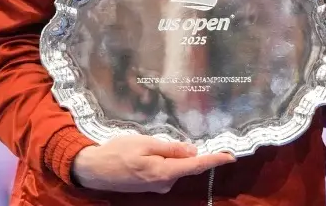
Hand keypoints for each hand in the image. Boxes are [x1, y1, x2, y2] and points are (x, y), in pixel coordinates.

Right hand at [71, 135, 235, 193]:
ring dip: (175, 156)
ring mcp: (157, 186)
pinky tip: (153, 151)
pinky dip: (167, 161)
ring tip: (156, 143)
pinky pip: (166, 171)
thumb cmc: (118, 152)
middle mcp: (165, 184)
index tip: (231, 156)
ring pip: (176, 168)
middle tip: (185, 139)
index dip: (215, 160)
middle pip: (187, 166)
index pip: (196, 166)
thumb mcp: (145, 143)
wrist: (93, 169)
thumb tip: (194, 152)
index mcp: (165, 172)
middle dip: (192, 154)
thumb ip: (171, 148)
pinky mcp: (150, 185)